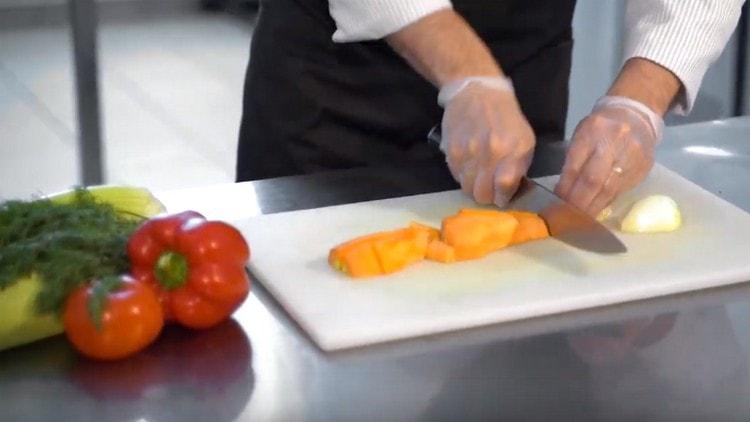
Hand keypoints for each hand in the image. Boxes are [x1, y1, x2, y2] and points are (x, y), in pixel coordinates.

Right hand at [440, 77, 534, 205]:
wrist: (478, 92)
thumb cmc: (506, 118)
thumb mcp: (524, 139)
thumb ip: (519, 166)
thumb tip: (509, 190)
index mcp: (511, 150)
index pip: (504, 186)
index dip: (503, 197)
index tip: (503, 196)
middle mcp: (489, 153)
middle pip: (482, 194)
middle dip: (488, 196)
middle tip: (490, 188)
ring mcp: (467, 153)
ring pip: (467, 189)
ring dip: (474, 187)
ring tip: (479, 175)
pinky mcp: (451, 151)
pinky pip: (456, 177)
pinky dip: (463, 176)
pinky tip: (469, 164)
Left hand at [555, 96, 663, 215]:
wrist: (636, 116)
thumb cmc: (600, 128)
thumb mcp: (582, 135)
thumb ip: (573, 160)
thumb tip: (562, 191)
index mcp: (592, 131)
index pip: (576, 166)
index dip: (566, 188)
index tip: (556, 203)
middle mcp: (614, 142)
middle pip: (593, 180)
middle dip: (578, 201)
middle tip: (566, 216)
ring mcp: (632, 156)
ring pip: (609, 189)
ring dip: (592, 207)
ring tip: (580, 219)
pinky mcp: (643, 168)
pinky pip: (621, 190)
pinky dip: (606, 202)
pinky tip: (596, 210)